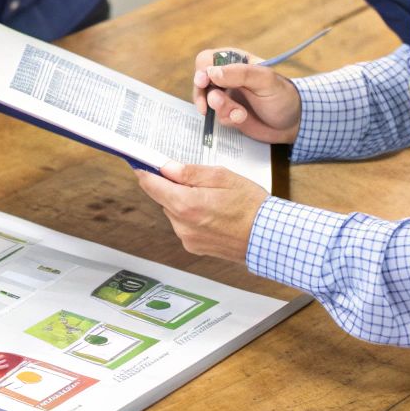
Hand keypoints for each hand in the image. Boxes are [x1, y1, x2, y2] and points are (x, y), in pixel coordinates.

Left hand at [133, 162, 268, 262]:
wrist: (268, 236)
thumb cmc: (250, 205)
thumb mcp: (222, 177)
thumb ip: (190, 172)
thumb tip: (166, 167)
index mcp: (186, 204)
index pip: (151, 185)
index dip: (145, 172)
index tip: (141, 163)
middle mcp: (182, 224)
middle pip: (163, 198)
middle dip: (173, 186)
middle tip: (196, 180)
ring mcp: (187, 238)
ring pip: (173, 211)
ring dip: (183, 202)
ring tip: (212, 199)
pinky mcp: (194, 247)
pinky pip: (184, 225)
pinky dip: (192, 216)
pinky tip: (213, 214)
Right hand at [193, 48, 302, 143]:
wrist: (293, 124)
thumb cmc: (282, 96)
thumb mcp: (265, 81)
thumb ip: (240, 74)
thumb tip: (211, 72)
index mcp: (235, 62)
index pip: (208, 60)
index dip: (202, 70)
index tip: (204, 82)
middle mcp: (227, 77)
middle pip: (200, 81)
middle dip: (204, 95)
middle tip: (209, 105)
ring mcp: (226, 96)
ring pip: (207, 101)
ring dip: (221, 109)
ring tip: (239, 114)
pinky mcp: (228, 114)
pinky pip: (216, 116)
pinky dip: (228, 119)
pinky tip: (242, 120)